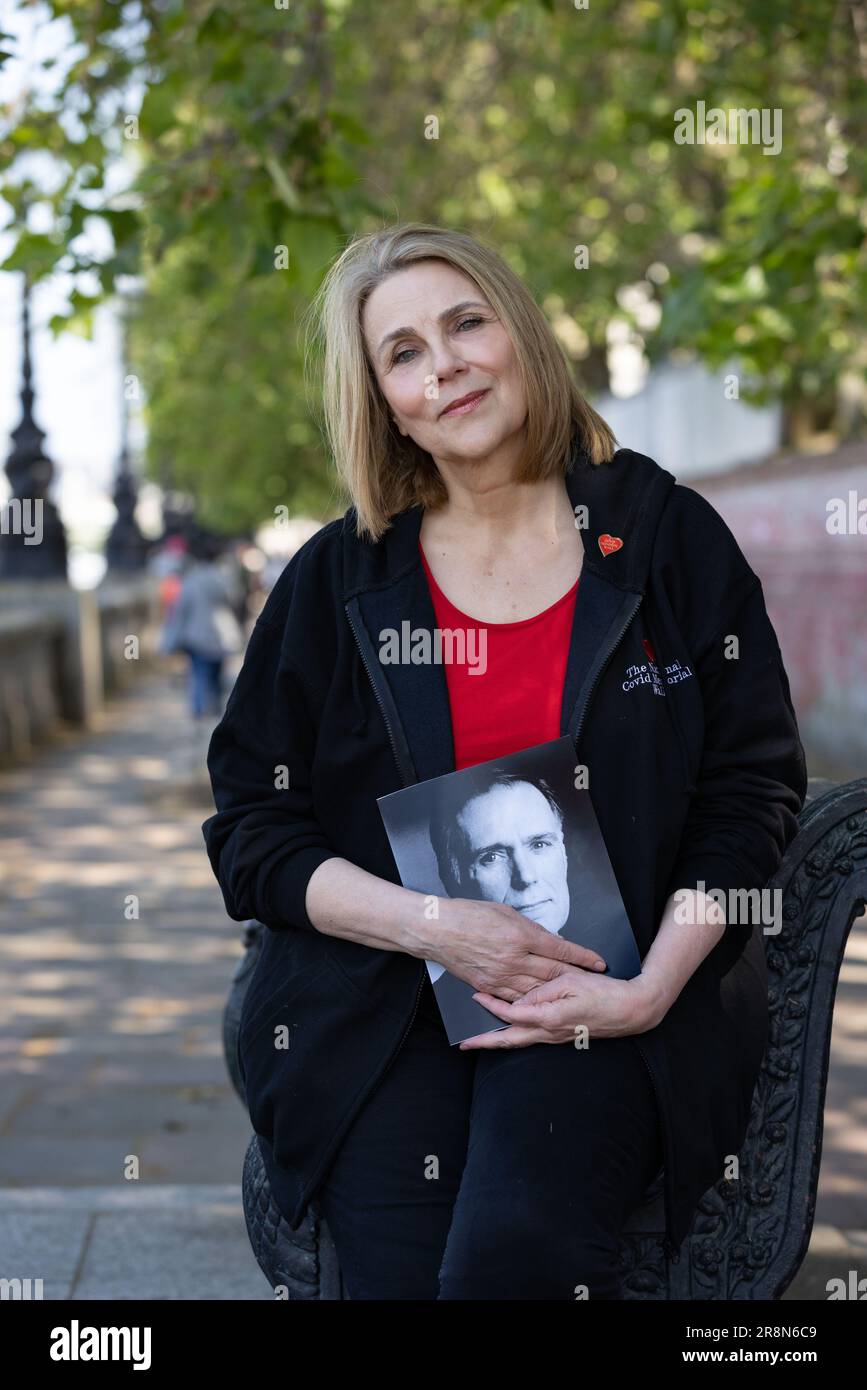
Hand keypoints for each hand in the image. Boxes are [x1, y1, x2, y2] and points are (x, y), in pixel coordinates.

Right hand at [429, 897, 607, 999]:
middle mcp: (514, 959)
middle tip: (593, 982)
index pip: (561, 949)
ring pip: (538, 991)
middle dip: (577, 978)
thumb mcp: (506, 913)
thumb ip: (531, 929)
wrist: (437, 930)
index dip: (583, 957)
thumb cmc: (469, 915)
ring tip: (574, 994)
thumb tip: (551, 941)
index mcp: (520, 935)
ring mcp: (501, 976)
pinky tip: (543, 1002)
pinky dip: (532, 1001)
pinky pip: (516, 999)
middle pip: (554, 973)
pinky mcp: (488, 987)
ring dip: (558, 993)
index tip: (598, 962)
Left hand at [458, 966, 663, 1049]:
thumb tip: (522, 998)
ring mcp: (555, 1037)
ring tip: (479, 1041)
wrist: (629, 1011)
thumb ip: (543, 990)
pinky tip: (509, 1031)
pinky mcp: (562, 1037)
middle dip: (485, 1042)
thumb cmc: (603, 993)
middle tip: (465, 1044)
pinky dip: (516, 1036)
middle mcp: (549, 1032)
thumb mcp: (571, 981)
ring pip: (520, 1042)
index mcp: (549, 1017)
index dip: (492, 1005)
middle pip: (510, 1040)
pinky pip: (532, 1039)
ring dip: (498, 1041)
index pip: (512, 1014)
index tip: (477, 996)